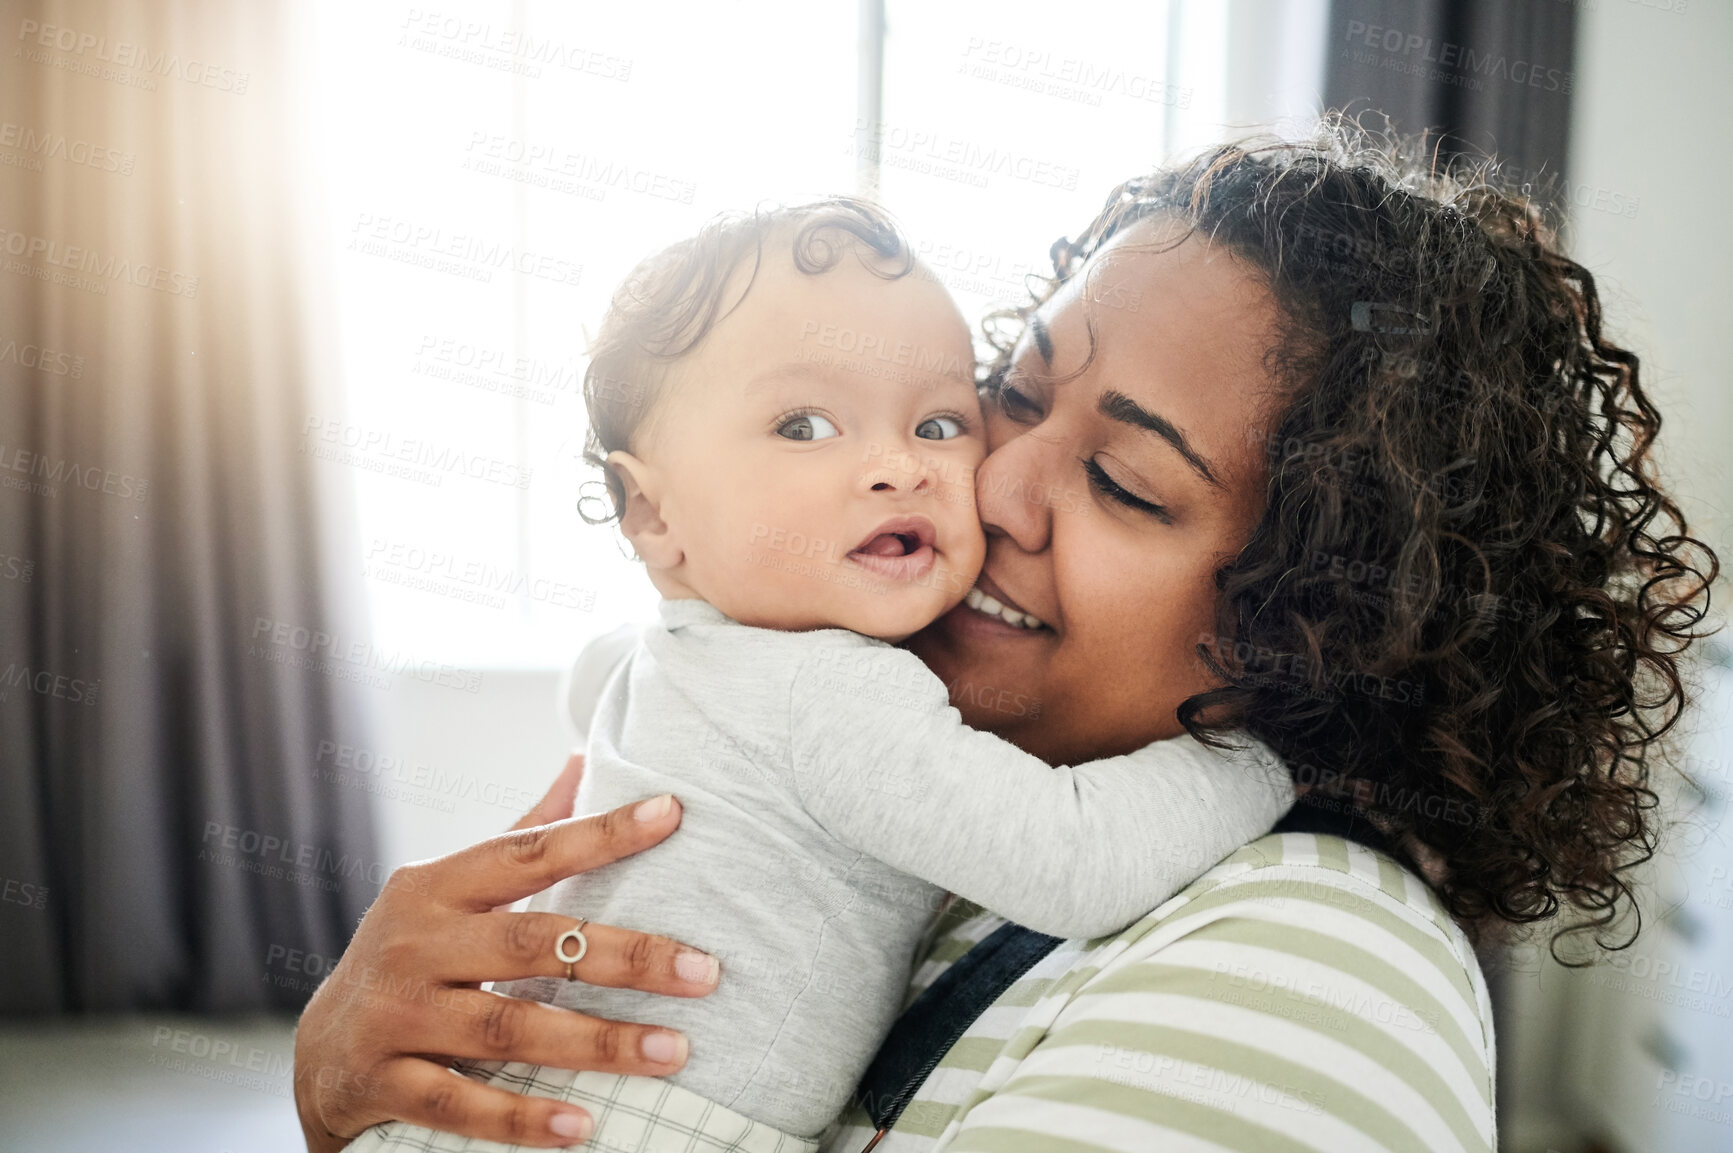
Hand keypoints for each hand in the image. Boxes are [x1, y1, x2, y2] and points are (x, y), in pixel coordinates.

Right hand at [293, 755, 719, 1149]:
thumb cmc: (416, 953)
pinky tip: (585, 1125)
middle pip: (533, 944)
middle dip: (625, 956)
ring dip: (597, 1043)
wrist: (319, 1051)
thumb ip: (523, 834)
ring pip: (507, 1027)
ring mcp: (396, 1014)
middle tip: (704, 972)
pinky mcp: (384, 1082)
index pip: (530, 852)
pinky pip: (462, 1104)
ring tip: (673, 1051)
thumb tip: (585, 759)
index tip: (673, 813)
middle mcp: (414, 943)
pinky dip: (523, 1118)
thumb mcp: (452, 889)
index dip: (601, 832)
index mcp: (437, 886)